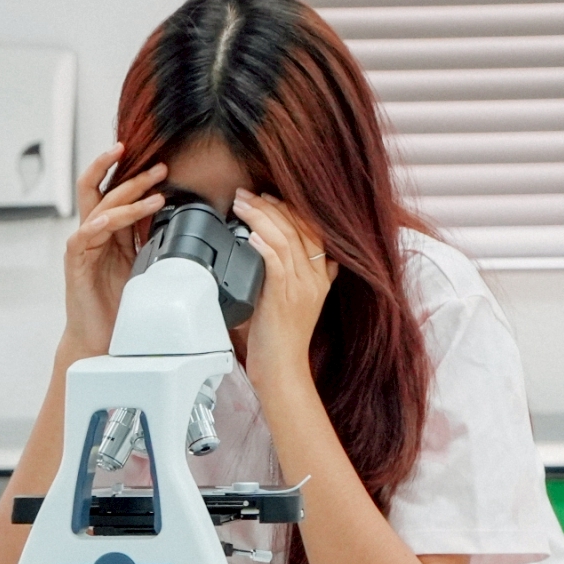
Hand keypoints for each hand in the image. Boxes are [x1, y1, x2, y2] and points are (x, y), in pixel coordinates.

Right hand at [60, 145, 166, 362]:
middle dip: (134, 176)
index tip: (158, 163)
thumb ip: (152, 244)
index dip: (133, 175)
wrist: (102, 342)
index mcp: (110, 234)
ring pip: (100, 209)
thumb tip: (179, 227)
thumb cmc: (121, 308)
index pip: (116, 192)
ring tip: (154, 192)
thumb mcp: (144, 268)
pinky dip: (98, 225)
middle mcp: (94, 235)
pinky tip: (112, 219)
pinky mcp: (76, 264)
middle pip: (106, 190)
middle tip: (160, 168)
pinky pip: (83, 236)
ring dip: (127, 198)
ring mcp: (83, 247)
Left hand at [232, 189, 336, 391]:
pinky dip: (264, 243)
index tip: (269, 198)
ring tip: (242, 204)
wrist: (283, 369)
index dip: (292, 209)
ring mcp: (302, 287)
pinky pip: (276, 261)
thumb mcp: (301, 303)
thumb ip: (304, 278)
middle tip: (247, 193)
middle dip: (271, 206)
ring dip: (261, 217)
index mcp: (322, 277)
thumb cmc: (282, 339)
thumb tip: (303, 257)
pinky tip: (250, 232)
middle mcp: (315, 279)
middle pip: (299, 228)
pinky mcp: (284, 296)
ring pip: (286, 239)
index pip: (313, 230)